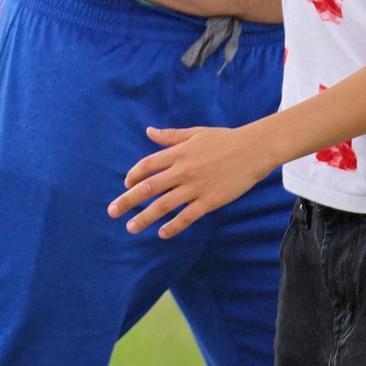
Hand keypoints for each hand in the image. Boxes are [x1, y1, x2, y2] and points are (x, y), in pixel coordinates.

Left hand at [108, 121, 279, 238]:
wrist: (253, 149)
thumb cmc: (224, 139)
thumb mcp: (196, 133)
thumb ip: (171, 136)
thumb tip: (148, 131)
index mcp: (179, 152)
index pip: (147, 166)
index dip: (133, 176)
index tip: (125, 185)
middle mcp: (183, 170)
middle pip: (149, 187)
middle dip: (128, 200)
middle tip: (112, 211)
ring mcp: (195, 187)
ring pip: (164, 205)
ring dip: (144, 217)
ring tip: (131, 227)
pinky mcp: (209, 201)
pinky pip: (186, 217)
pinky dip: (172, 226)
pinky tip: (162, 233)